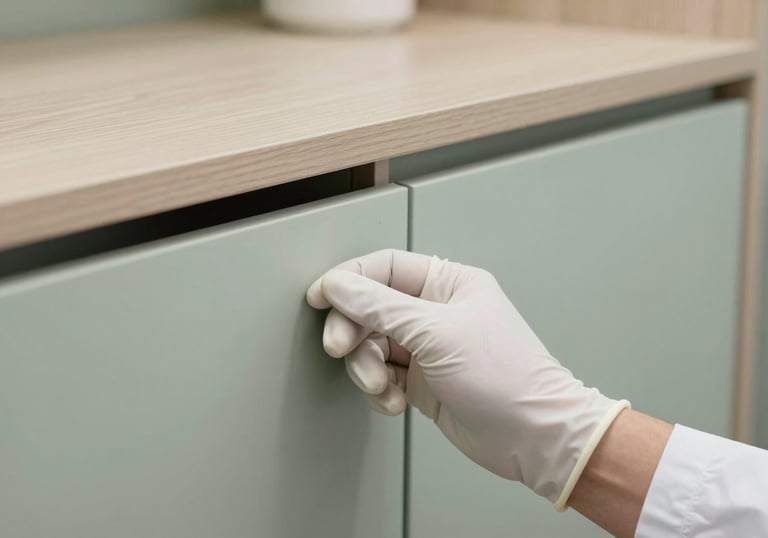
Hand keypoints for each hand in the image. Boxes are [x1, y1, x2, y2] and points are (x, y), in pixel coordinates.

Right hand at [306, 249, 628, 507]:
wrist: (533, 436)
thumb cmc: (505, 376)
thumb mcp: (437, 333)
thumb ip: (380, 307)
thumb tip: (338, 284)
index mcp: (448, 283)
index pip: (385, 267)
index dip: (349, 279)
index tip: (320, 297)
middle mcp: (436, 311)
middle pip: (371, 307)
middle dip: (353, 330)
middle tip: (341, 349)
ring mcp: (428, 347)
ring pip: (372, 344)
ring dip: (367, 367)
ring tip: (381, 386)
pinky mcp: (422, 381)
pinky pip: (382, 375)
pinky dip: (380, 389)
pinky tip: (395, 402)